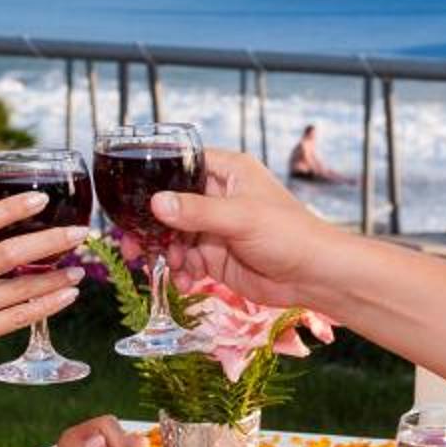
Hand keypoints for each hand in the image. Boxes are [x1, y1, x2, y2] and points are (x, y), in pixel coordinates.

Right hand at [0, 194, 86, 383]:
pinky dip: (49, 303)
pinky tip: (67, 294)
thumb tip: (20, 224)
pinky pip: (21, 314)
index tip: (41, 200)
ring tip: (79, 269)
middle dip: (51, 241)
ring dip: (56, 277)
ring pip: (21, 287)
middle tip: (80, 233)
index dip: (10, 208)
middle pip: (8, 253)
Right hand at [151, 150, 344, 311]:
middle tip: (133, 245)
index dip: (156, 180)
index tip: (132, 199)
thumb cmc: (287, 234)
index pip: (182, 165)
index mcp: (228, 172)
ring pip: (173, 236)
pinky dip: (180, 271)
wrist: (313, 276)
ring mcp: (215, 228)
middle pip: (170, 205)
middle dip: (151, 227)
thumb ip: (196, 212)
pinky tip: (184, 281)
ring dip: (165, 253)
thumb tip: (156, 204)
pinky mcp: (215, 256)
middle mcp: (218, 196)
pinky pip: (185, 261)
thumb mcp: (239, 218)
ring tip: (168, 266)